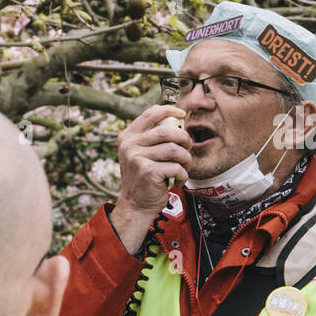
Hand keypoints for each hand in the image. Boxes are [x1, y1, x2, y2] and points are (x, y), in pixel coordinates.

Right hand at [109, 105, 191, 252]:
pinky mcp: (147, 172)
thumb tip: (175, 117)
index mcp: (128, 136)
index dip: (169, 110)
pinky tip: (177, 181)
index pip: (150, 114)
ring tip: (184, 168)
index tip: (182, 114)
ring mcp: (137, 158)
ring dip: (186, 159)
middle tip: (187, 150)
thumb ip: (152, 137)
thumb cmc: (144, 177)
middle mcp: (129, 145)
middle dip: (184, 139)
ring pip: (175, 150)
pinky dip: (182, 175)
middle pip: (167, 132)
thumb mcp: (141, 153)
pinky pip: (176, 167)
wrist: (135, 205)